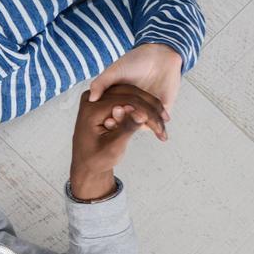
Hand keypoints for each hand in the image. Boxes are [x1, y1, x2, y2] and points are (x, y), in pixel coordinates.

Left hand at [69, 82, 167, 199]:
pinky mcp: (104, 99)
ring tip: (163, 121)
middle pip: (129, 93)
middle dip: (151, 107)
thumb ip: (125, 128)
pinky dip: (142, 105)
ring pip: (131, 92)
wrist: (87, 162)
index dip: (148, 113)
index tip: (162, 127)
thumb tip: (142, 113)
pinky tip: (154, 118)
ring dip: (149, 104)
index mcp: (90, 109)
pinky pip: (127, 96)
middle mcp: (91, 99)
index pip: (126, 102)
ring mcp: (97, 97)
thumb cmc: (97, 158)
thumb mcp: (112, 147)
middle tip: (166, 122)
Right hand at [90, 43, 182, 118]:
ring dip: (134, 126)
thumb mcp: (113, 70)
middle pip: (123, 125)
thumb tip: (91, 99)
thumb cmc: (135, 60)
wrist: (161, 55)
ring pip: (139, 126)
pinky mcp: (162, 110)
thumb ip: (101, 83)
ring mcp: (146, 110)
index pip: (109, 116)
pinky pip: (157, 124)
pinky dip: (152, 125)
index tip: (105, 120)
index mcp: (117, 101)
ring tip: (131, 118)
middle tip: (115, 121)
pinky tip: (146, 118)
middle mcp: (131, 108)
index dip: (107, 120)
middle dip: (119, 126)